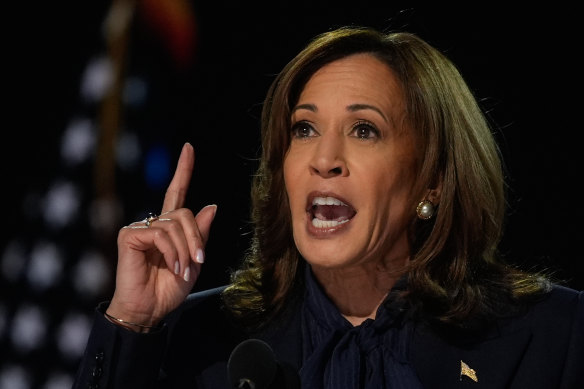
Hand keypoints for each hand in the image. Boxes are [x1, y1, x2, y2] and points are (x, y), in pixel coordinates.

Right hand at [106, 142, 216, 327]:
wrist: (149, 309)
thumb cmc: (169, 288)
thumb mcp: (194, 260)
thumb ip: (200, 233)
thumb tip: (212, 205)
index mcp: (169, 227)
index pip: (176, 192)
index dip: (183, 170)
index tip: (189, 148)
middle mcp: (153, 223)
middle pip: (185, 213)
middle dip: (196, 237)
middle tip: (198, 259)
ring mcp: (139, 227)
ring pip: (175, 223)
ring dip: (185, 248)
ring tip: (182, 269)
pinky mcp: (129, 235)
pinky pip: (160, 233)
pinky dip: (171, 250)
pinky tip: (171, 265)